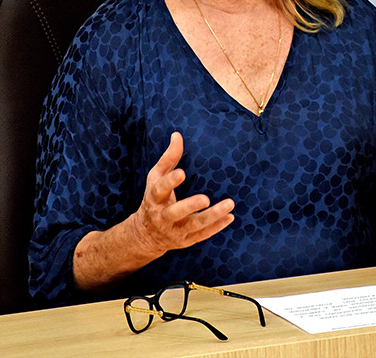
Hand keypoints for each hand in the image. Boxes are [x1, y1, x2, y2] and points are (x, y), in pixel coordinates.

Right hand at [133, 132, 234, 256]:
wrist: (146, 234)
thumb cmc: (154, 198)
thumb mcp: (156, 178)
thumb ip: (168, 158)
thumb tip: (177, 135)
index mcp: (154, 198)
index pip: (160, 189)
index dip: (170, 182)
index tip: (182, 173)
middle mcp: (163, 217)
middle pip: (175, 212)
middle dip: (190, 206)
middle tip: (206, 199)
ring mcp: (175, 231)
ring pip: (194, 225)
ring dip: (212, 216)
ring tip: (229, 204)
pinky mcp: (186, 240)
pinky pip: (202, 234)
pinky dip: (216, 227)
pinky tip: (230, 217)